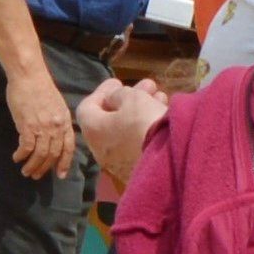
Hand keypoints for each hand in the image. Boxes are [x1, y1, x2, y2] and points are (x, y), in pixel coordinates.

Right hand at [7, 61, 78, 179]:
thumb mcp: (56, 105)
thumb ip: (56, 121)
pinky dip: (21, 155)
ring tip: (25, 171)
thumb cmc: (40, 87)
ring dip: (32, 165)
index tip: (61, 174)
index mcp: (65, 121)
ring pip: (40, 154)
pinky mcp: (28, 126)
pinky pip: (26, 147)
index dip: (65, 162)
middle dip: (45, 168)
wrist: (29, 76)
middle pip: (53, 154)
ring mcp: (43, 127)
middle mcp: (56, 126)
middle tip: (36, 175)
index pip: (68, 147)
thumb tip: (51, 136)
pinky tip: (16, 157)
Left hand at [75, 76, 166, 194]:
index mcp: (93, 130)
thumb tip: (115, 99)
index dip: (102, 91)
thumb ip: (119, 94)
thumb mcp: (132, 98)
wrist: (166, 164)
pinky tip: (163, 116)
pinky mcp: (137, 172)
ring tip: (160, 97)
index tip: (119, 81)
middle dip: (129, 99)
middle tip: (147, 86)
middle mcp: (101, 149)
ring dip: (142, 110)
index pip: (87, 107)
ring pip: (127, 130)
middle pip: (110, 118)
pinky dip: (146, 128)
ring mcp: (119, 163)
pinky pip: (138, 144)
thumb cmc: (143, 123)